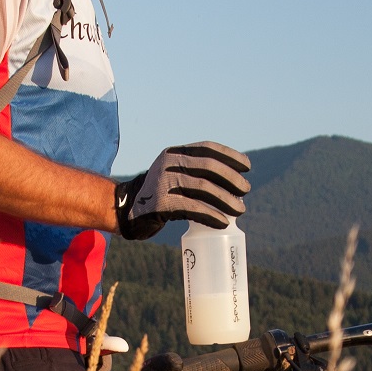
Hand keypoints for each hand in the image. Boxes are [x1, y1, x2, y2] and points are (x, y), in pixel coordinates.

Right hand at [114, 141, 249, 239]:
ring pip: (203, 188)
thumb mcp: (171, 173)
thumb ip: (192, 171)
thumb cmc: (156, 193)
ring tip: (241, 209)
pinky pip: (192, 208)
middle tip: (246, 190)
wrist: (124, 209)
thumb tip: (232, 181)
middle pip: (208, 167)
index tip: (247, 167)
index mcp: (173, 153)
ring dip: (226, 199)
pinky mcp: (160, 204)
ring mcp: (163, 183)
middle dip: (232, 179)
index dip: (230, 156)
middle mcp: (168, 164)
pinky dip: (211, 215)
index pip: (207, 148)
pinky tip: (223, 222)